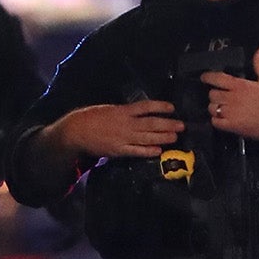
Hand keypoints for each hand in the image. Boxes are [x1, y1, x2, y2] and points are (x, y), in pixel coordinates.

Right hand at [56, 100, 181, 158]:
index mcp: (122, 111)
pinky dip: (148, 151)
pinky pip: (136, 151)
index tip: (172, 107)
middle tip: (181, 125)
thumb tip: (139, 113)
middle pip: (151, 123)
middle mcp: (125, 124)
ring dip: (163, 137)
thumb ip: (124, 112)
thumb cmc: (91, 117)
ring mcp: (123, 138)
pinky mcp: (119, 150)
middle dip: (168, 124)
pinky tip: (158, 150)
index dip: (160, 106)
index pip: (145, 107)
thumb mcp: (109, 109)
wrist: (76, 131)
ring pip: (147, 137)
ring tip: (175, 137)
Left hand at [204, 46, 258, 140]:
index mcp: (241, 85)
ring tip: (223, 109)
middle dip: (215, 95)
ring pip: (211, 108)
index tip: (205, 77)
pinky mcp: (233, 126)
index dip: (207, 77)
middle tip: (222, 97)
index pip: (216, 78)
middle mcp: (234, 98)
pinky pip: (215, 122)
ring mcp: (232, 113)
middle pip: (212, 94)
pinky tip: (225, 119)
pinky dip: (217, 121)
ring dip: (215, 108)